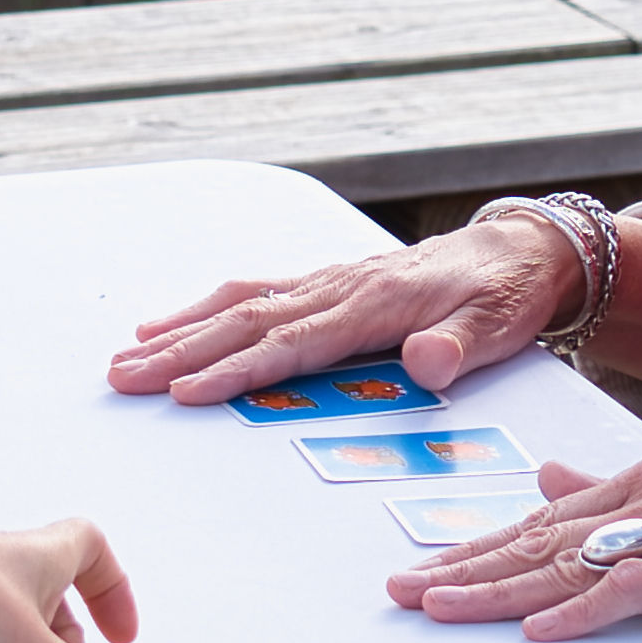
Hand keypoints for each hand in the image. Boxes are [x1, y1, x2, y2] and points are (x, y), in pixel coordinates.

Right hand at [108, 214, 581, 405]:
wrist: (517, 251)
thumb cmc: (504, 296)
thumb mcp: (498, 326)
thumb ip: (461, 346)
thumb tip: (428, 362)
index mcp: (373, 304)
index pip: (292, 344)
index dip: (238, 369)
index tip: (187, 391)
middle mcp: (338, 288)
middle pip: (247, 322)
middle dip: (182, 352)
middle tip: (124, 379)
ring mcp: (327, 282)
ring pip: (241, 304)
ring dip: (183, 330)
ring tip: (128, 355)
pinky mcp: (325, 283)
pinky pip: (255, 292)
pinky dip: (207, 308)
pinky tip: (172, 325)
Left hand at [387, 456, 641, 642]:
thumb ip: (617, 492)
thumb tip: (548, 483)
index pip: (540, 522)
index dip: (475, 547)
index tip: (420, 569)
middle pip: (540, 543)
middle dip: (464, 569)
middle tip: (398, 592)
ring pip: (572, 564)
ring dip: (500, 589)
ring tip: (439, 606)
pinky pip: (639, 593)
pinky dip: (586, 612)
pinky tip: (543, 630)